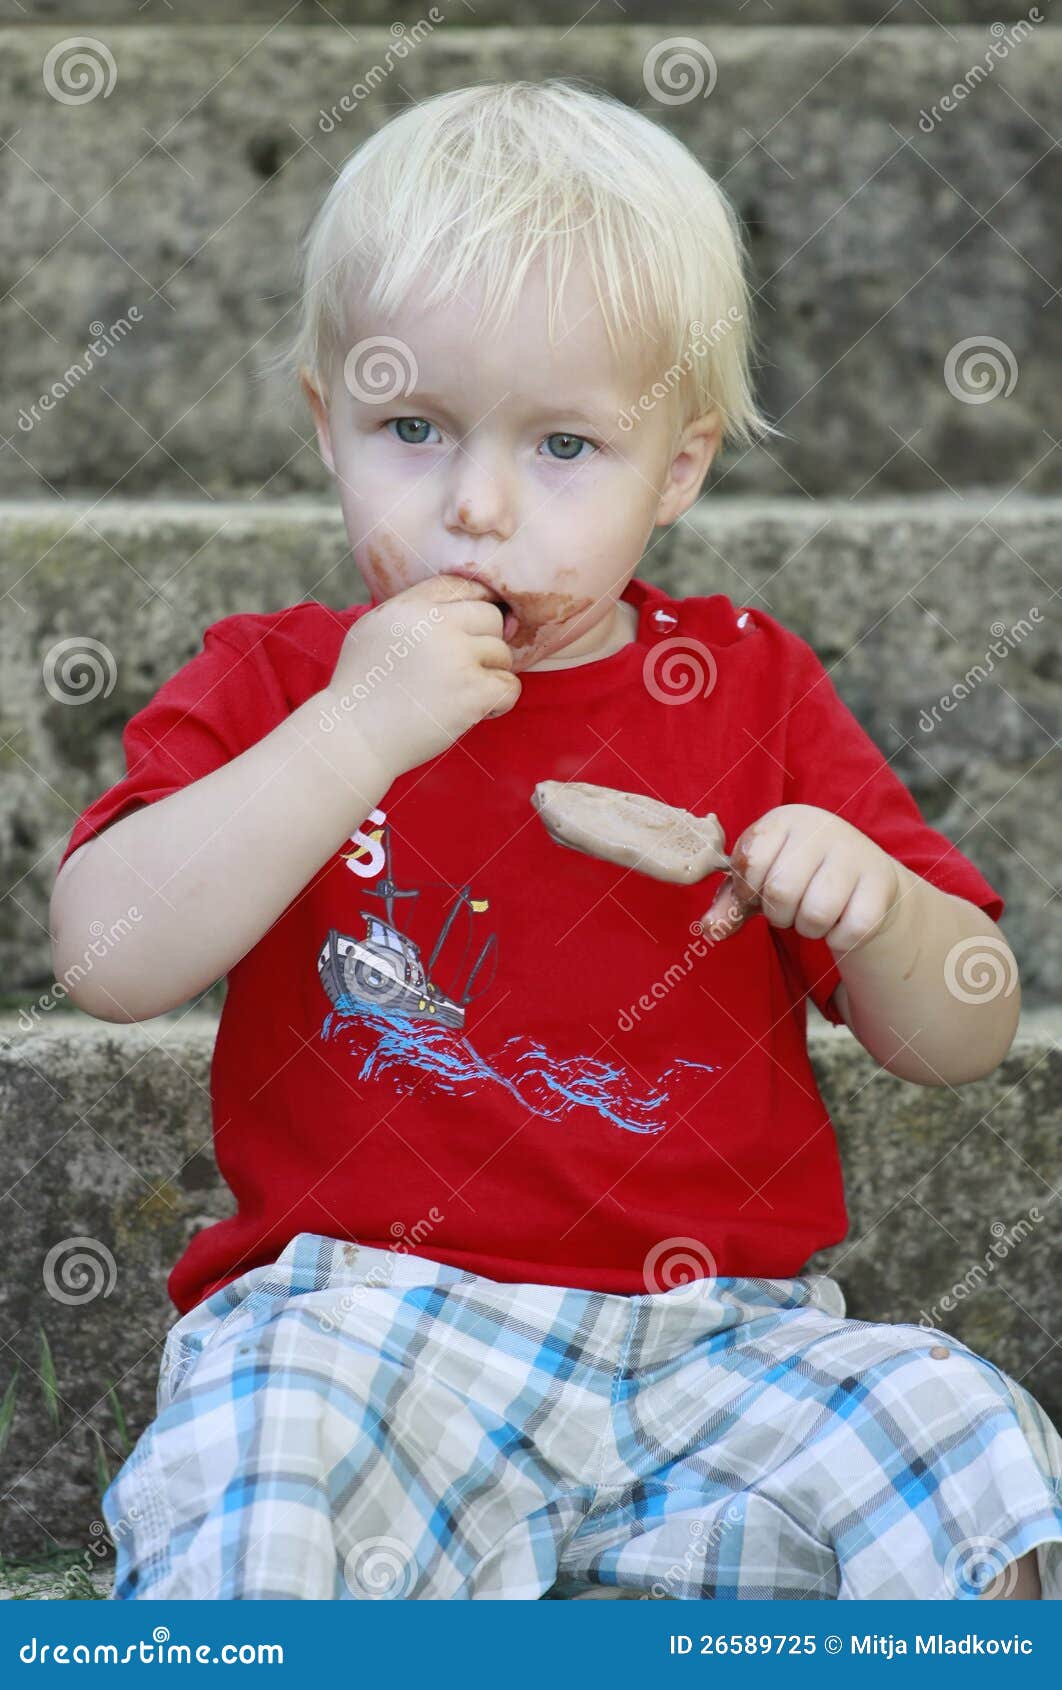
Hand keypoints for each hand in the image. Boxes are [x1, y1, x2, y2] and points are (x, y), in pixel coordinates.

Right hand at [323, 574, 520, 777]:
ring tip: (462, 696)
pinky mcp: (472, 691)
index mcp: (408, 606)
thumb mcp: (372, 632)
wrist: (353, 740)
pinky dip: (499, 703)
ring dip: (490, 676)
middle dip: (485, 644)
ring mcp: (455, 656)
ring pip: (503, 653)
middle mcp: (433, 624)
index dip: (475, 605)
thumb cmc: (361, 692)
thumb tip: (465, 606)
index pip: (460, 585)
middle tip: (465, 671)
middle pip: (490, 616)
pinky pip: (510, 686)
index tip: (472, 631)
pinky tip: (475, 712)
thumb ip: (411, 612)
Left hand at [697, 803, 903, 954]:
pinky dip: (839, 938)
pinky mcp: (882, 884)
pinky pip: (849, 932)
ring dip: (808, 928)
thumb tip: (711, 929)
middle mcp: (823, 828)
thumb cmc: (801, 875)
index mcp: (786, 819)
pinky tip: (842, 919)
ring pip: (815, 915)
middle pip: (780, 892)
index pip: (749, 861)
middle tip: (790, 906)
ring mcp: (856, 854)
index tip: (759, 889)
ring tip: (814, 912)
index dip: (748, 888)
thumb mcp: (761, 879)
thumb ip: (731, 904)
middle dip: (779, 913)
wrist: (866, 877)